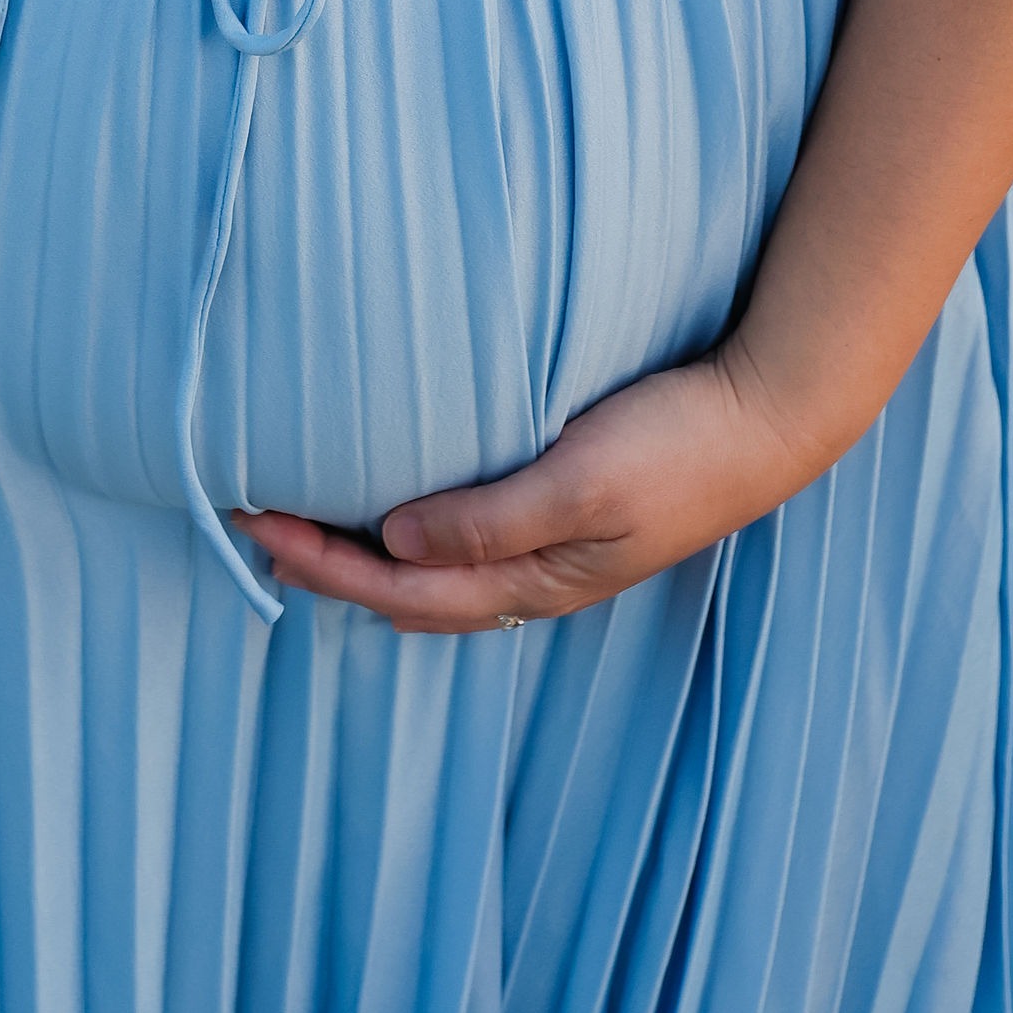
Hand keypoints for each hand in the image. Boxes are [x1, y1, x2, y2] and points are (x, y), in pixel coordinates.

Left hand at [234, 347, 820, 634]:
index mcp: (532, 580)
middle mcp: (531, 577)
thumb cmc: (677, 448)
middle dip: (326, 566)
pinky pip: (462, 543)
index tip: (254, 524)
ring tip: (299, 526)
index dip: (323, 563)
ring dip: (361, 556)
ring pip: (430, 575)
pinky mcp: (561, 511)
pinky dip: (408, 535)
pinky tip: (391, 509)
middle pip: (405, 592)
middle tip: (248, 528)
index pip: (399, 588)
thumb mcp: (581, 482)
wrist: (764, 420)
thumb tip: (393, 545)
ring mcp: (548, 549)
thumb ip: (490, 520)